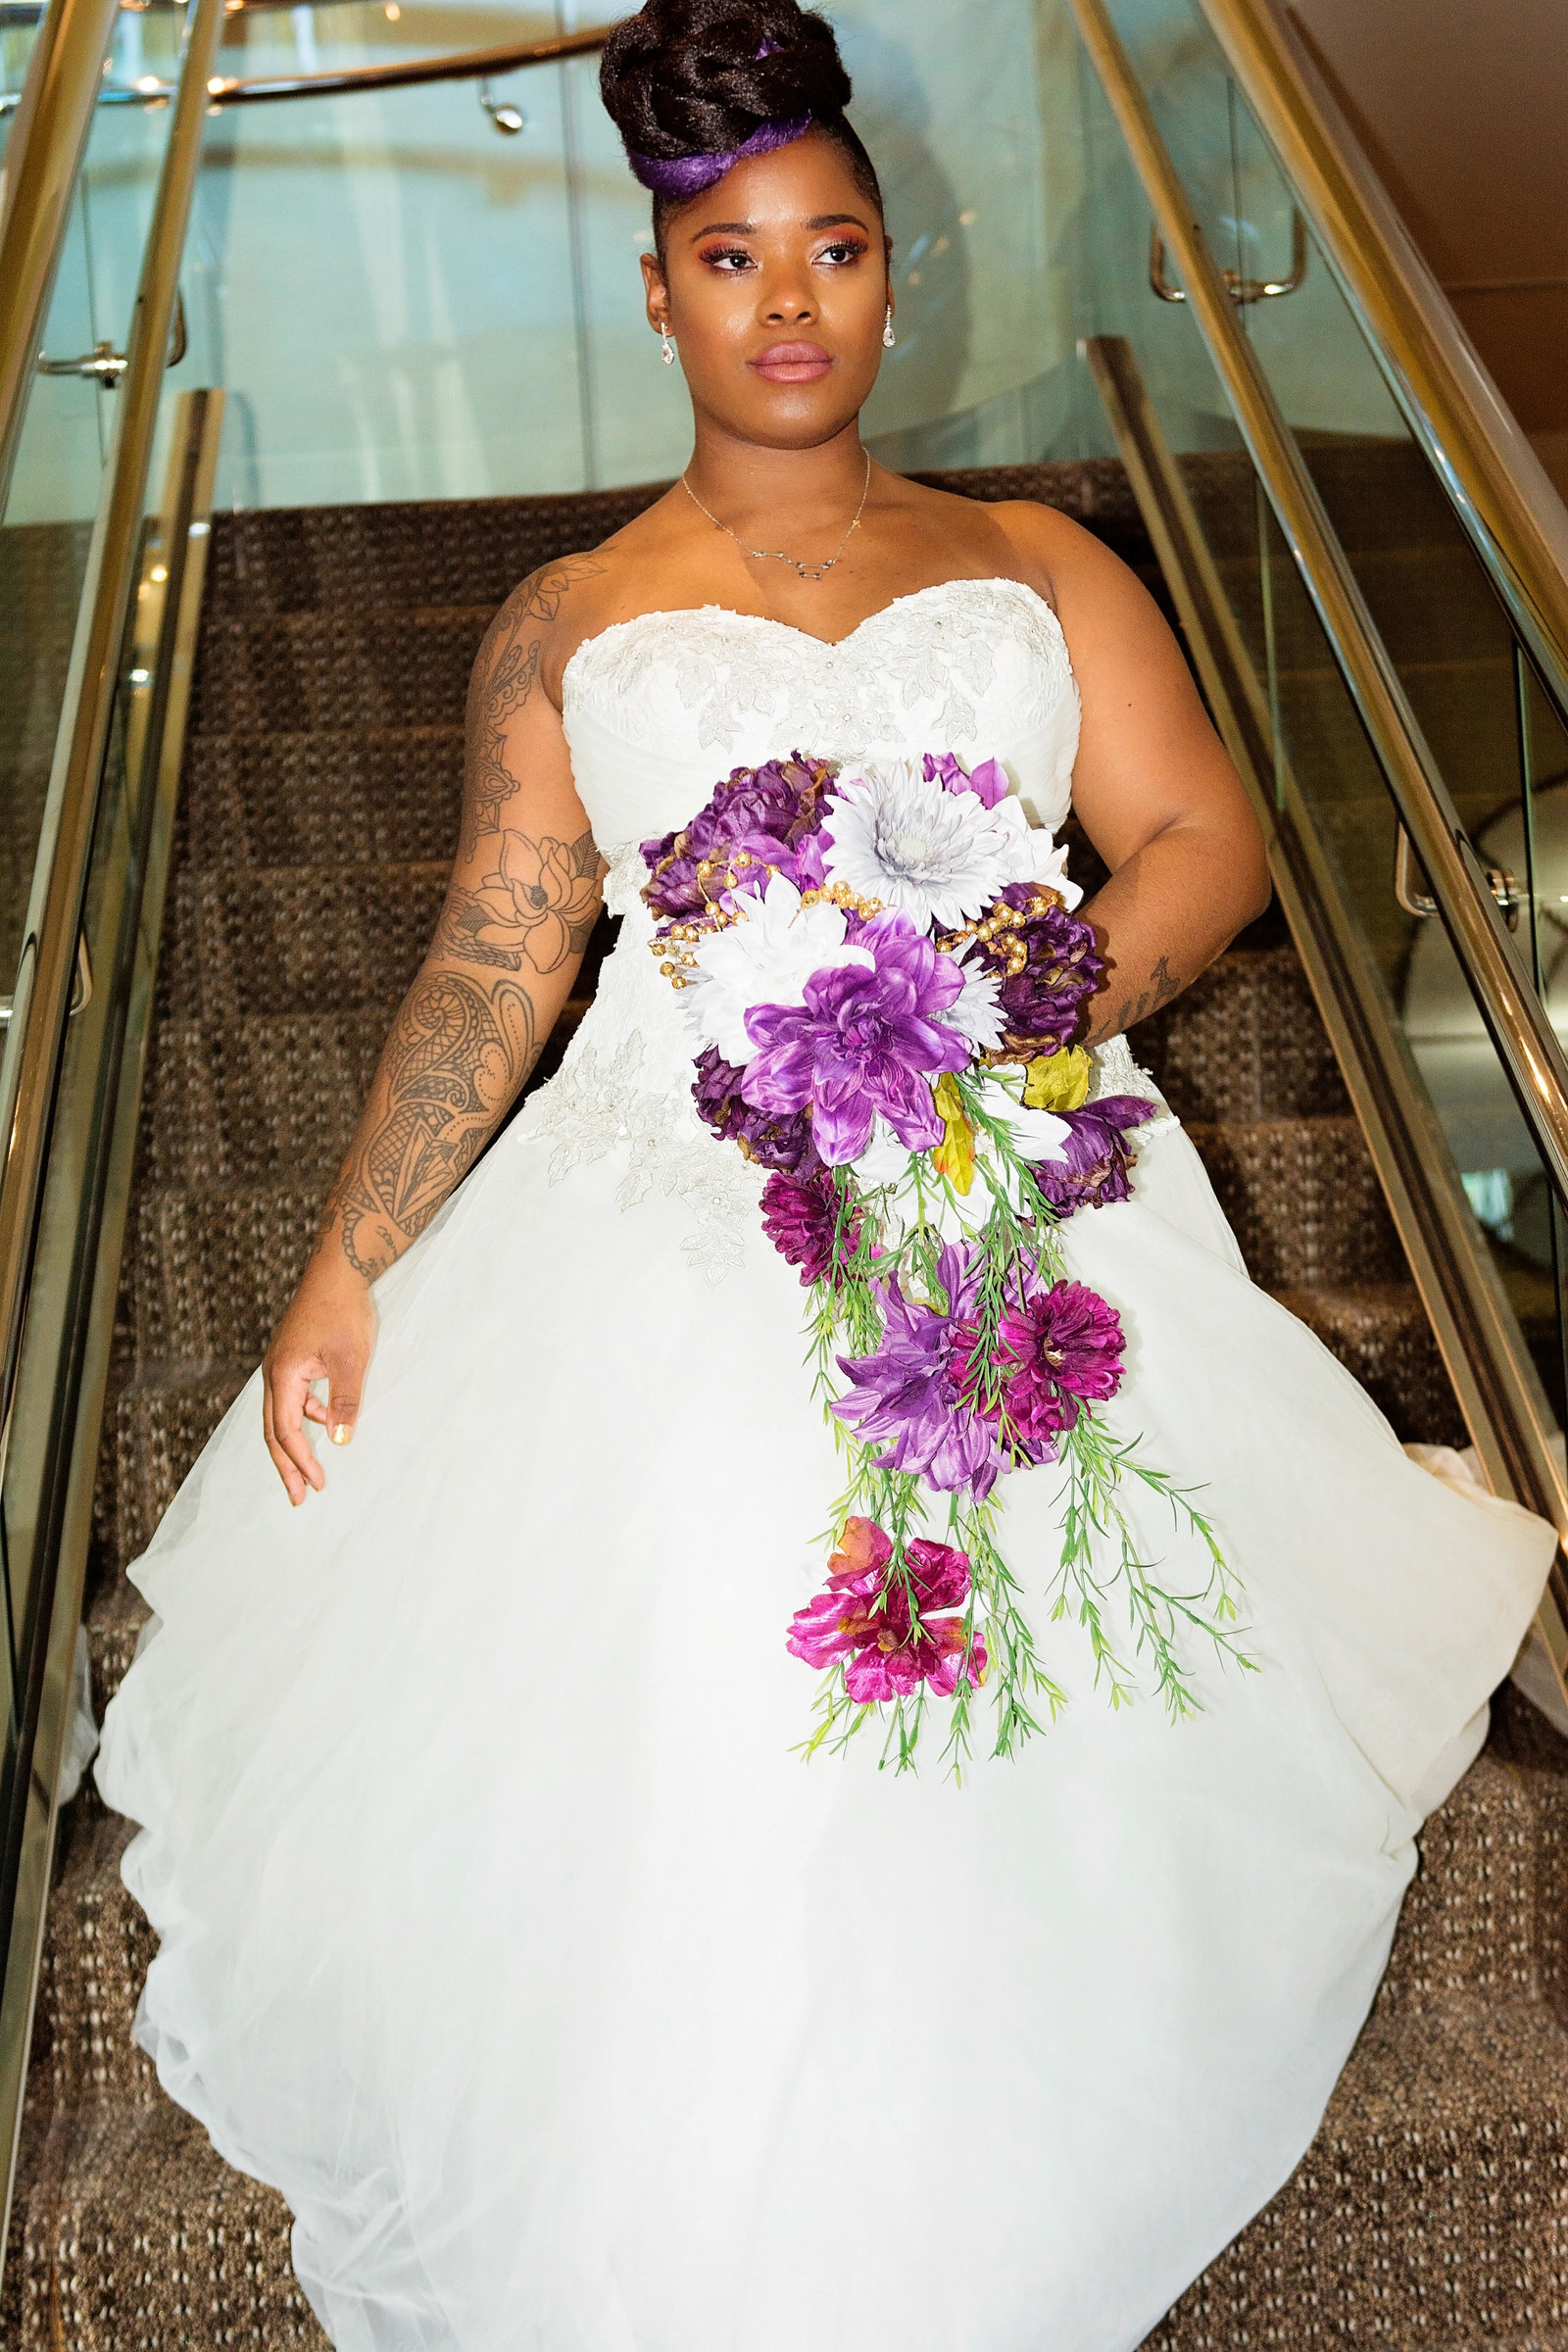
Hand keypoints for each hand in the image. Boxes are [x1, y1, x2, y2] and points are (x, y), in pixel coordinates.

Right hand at [262, 1253, 376, 1504]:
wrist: (336, 1272)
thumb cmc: (343, 1312)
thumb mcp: (351, 1360)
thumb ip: (345, 1401)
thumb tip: (341, 1441)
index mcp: (283, 1375)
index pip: (286, 1430)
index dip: (301, 1459)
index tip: (317, 1484)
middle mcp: (274, 1373)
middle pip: (272, 1430)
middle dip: (286, 1465)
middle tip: (298, 1497)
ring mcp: (280, 1365)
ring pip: (280, 1415)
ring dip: (296, 1443)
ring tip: (312, 1469)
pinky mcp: (291, 1359)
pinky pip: (292, 1398)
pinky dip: (305, 1417)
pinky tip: (327, 1421)